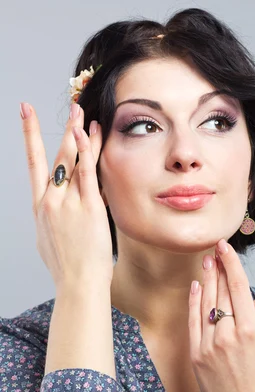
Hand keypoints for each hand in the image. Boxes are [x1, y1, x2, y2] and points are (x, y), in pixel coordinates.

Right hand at [20, 102, 112, 289]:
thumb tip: (55, 210)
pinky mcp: (89, 208)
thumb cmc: (67, 268)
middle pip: (56, 156)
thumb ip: (52, 219)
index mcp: (40, 208)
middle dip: (63, 129)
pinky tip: (90, 132)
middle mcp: (51, 201)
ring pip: (73, 160)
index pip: (33, 163)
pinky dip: (88, 151)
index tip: (26, 112)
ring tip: (83, 112)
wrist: (78, 284)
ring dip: (78, 133)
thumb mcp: (49, 240)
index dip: (30, 135)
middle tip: (71, 106)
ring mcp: (69, 203)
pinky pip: (88, 173)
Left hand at [188, 239, 254, 391]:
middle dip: (219, 267)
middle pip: (222, 291)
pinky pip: (193, 323)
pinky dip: (194, 303)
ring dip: (206, 280)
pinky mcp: (197, 357)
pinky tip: (196, 286)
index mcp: (252, 331)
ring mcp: (210, 345)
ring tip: (206, 262)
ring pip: (206, 304)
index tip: (226, 247)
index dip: (232, 263)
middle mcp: (228, 334)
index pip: (239, 287)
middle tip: (215, 249)